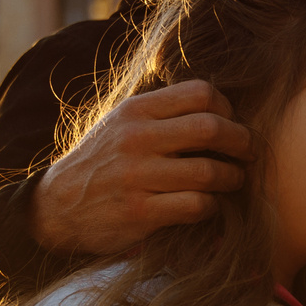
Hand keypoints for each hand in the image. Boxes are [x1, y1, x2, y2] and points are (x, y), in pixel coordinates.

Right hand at [29, 80, 250, 255]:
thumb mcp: (120, 124)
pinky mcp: (140, 212)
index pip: (200, 93)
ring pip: (209, 171)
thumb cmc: (99, 162)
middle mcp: (136, 138)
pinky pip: (196, 205)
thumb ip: (160, 112)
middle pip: (211, 128)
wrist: (55, 208)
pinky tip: (209, 205)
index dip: (227, 108)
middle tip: (250, 153)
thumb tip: (216, 106)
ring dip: (232, 177)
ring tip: (234, 180)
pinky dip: (212, 206)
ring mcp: (137, 176)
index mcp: (136, 110)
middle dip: (241, 141)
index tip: (231, 123)